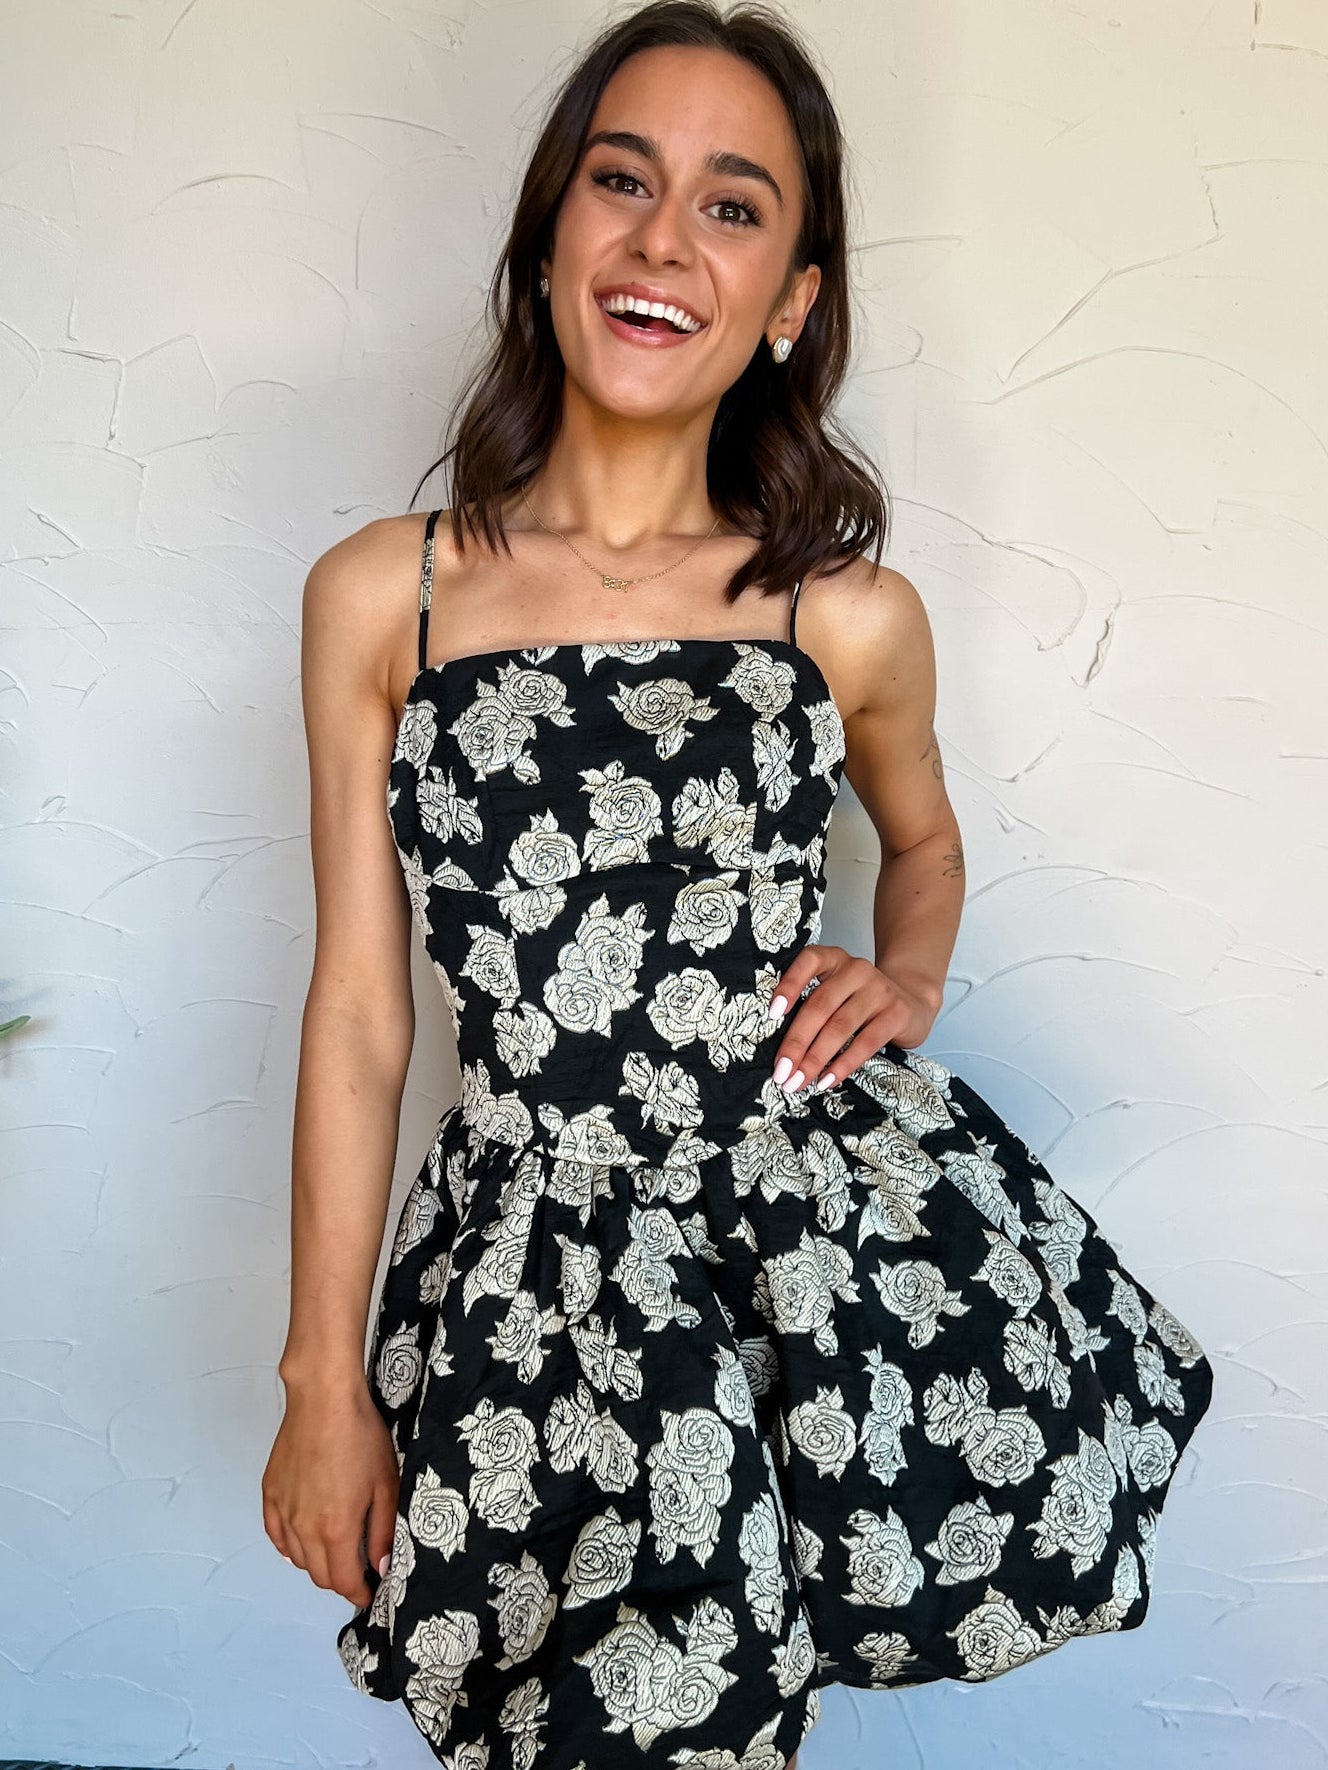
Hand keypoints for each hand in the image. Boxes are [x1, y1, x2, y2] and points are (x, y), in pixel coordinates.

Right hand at [262, 1378, 398, 1608]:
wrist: (324, 1400)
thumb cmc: (360, 1436)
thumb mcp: (385, 1485)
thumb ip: (382, 1532)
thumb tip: (380, 1567)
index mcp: (336, 1529)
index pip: (343, 1582)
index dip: (359, 1593)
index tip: (370, 1592)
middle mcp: (304, 1528)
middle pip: (319, 1576)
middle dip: (340, 1580)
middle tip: (357, 1570)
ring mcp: (283, 1512)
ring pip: (297, 1559)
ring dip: (317, 1563)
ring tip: (336, 1550)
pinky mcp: (270, 1495)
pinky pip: (277, 1537)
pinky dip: (290, 1546)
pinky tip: (304, 1539)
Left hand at [766, 945, 938, 1093]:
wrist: (912, 1002)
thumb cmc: (861, 1002)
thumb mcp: (837, 992)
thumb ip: (812, 1005)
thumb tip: (780, 1048)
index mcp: (834, 959)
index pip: (809, 961)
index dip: (789, 985)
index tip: (772, 1013)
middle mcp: (856, 969)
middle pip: (820, 1006)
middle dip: (796, 1042)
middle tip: (781, 1070)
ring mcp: (879, 990)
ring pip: (839, 1027)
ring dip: (815, 1059)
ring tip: (799, 1081)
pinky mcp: (896, 1013)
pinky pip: (865, 1043)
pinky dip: (843, 1065)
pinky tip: (827, 1080)